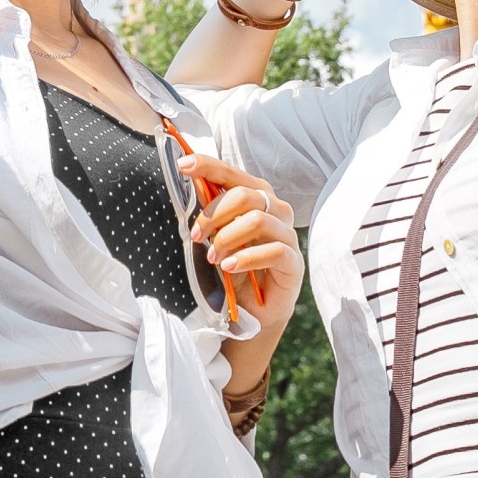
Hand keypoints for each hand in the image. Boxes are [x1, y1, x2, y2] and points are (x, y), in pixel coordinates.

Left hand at [180, 153, 302, 332]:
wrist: (253, 312)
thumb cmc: (235, 268)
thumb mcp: (217, 237)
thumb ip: (211, 211)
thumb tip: (191, 182)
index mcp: (257, 197)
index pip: (232, 174)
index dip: (208, 166)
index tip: (183, 165)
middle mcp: (277, 211)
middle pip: (244, 195)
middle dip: (213, 214)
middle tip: (195, 235)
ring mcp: (288, 235)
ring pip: (257, 220)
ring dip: (227, 238)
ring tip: (213, 257)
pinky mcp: (295, 262)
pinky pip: (274, 251)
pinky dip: (246, 257)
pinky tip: (229, 267)